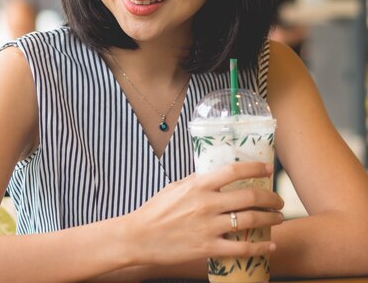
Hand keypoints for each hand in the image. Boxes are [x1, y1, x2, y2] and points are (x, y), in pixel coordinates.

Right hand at [126, 162, 283, 266]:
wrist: (139, 237)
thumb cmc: (155, 210)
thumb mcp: (174, 188)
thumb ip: (196, 181)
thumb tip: (214, 175)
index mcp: (198, 185)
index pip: (234, 171)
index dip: (255, 168)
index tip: (268, 168)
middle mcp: (207, 204)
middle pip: (250, 196)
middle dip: (271, 197)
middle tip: (278, 199)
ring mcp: (209, 227)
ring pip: (251, 220)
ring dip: (271, 219)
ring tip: (278, 218)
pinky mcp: (208, 248)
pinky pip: (242, 249)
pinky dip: (261, 247)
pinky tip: (270, 245)